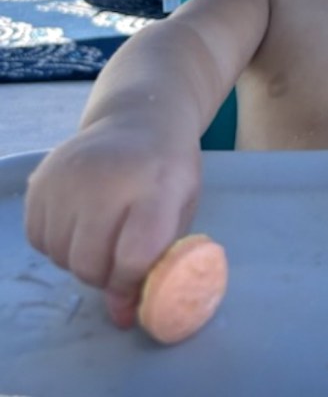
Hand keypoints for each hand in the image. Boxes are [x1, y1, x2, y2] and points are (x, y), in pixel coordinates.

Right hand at [25, 120, 200, 327]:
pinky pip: (38, 238)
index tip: (139, 280)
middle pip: (90, 263)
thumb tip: (121, 317)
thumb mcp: (181, 210)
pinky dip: (58, 242)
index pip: (134, 257)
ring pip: (61, 256)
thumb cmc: (168, 170)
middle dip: (106, 275)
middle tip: (120, 257)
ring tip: (104, 231)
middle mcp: (106, 178)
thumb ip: (156, 262)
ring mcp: (68, 176)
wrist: (140, 119)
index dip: (134, 282)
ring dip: (81, 259)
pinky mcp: (40, 178)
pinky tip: (81, 219)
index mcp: (156, 185)